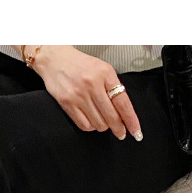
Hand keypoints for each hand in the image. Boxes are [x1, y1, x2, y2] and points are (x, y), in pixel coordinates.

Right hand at [27, 46, 142, 140]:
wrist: (55, 59)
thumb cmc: (80, 65)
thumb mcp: (102, 69)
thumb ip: (112, 87)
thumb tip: (122, 112)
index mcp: (106, 74)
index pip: (123, 102)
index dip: (131, 120)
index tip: (136, 132)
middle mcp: (93, 84)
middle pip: (112, 117)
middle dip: (118, 128)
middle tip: (120, 133)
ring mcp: (79, 95)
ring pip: (99, 123)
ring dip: (103, 126)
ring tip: (102, 120)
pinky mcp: (67, 103)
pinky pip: (84, 125)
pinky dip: (90, 126)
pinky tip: (91, 120)